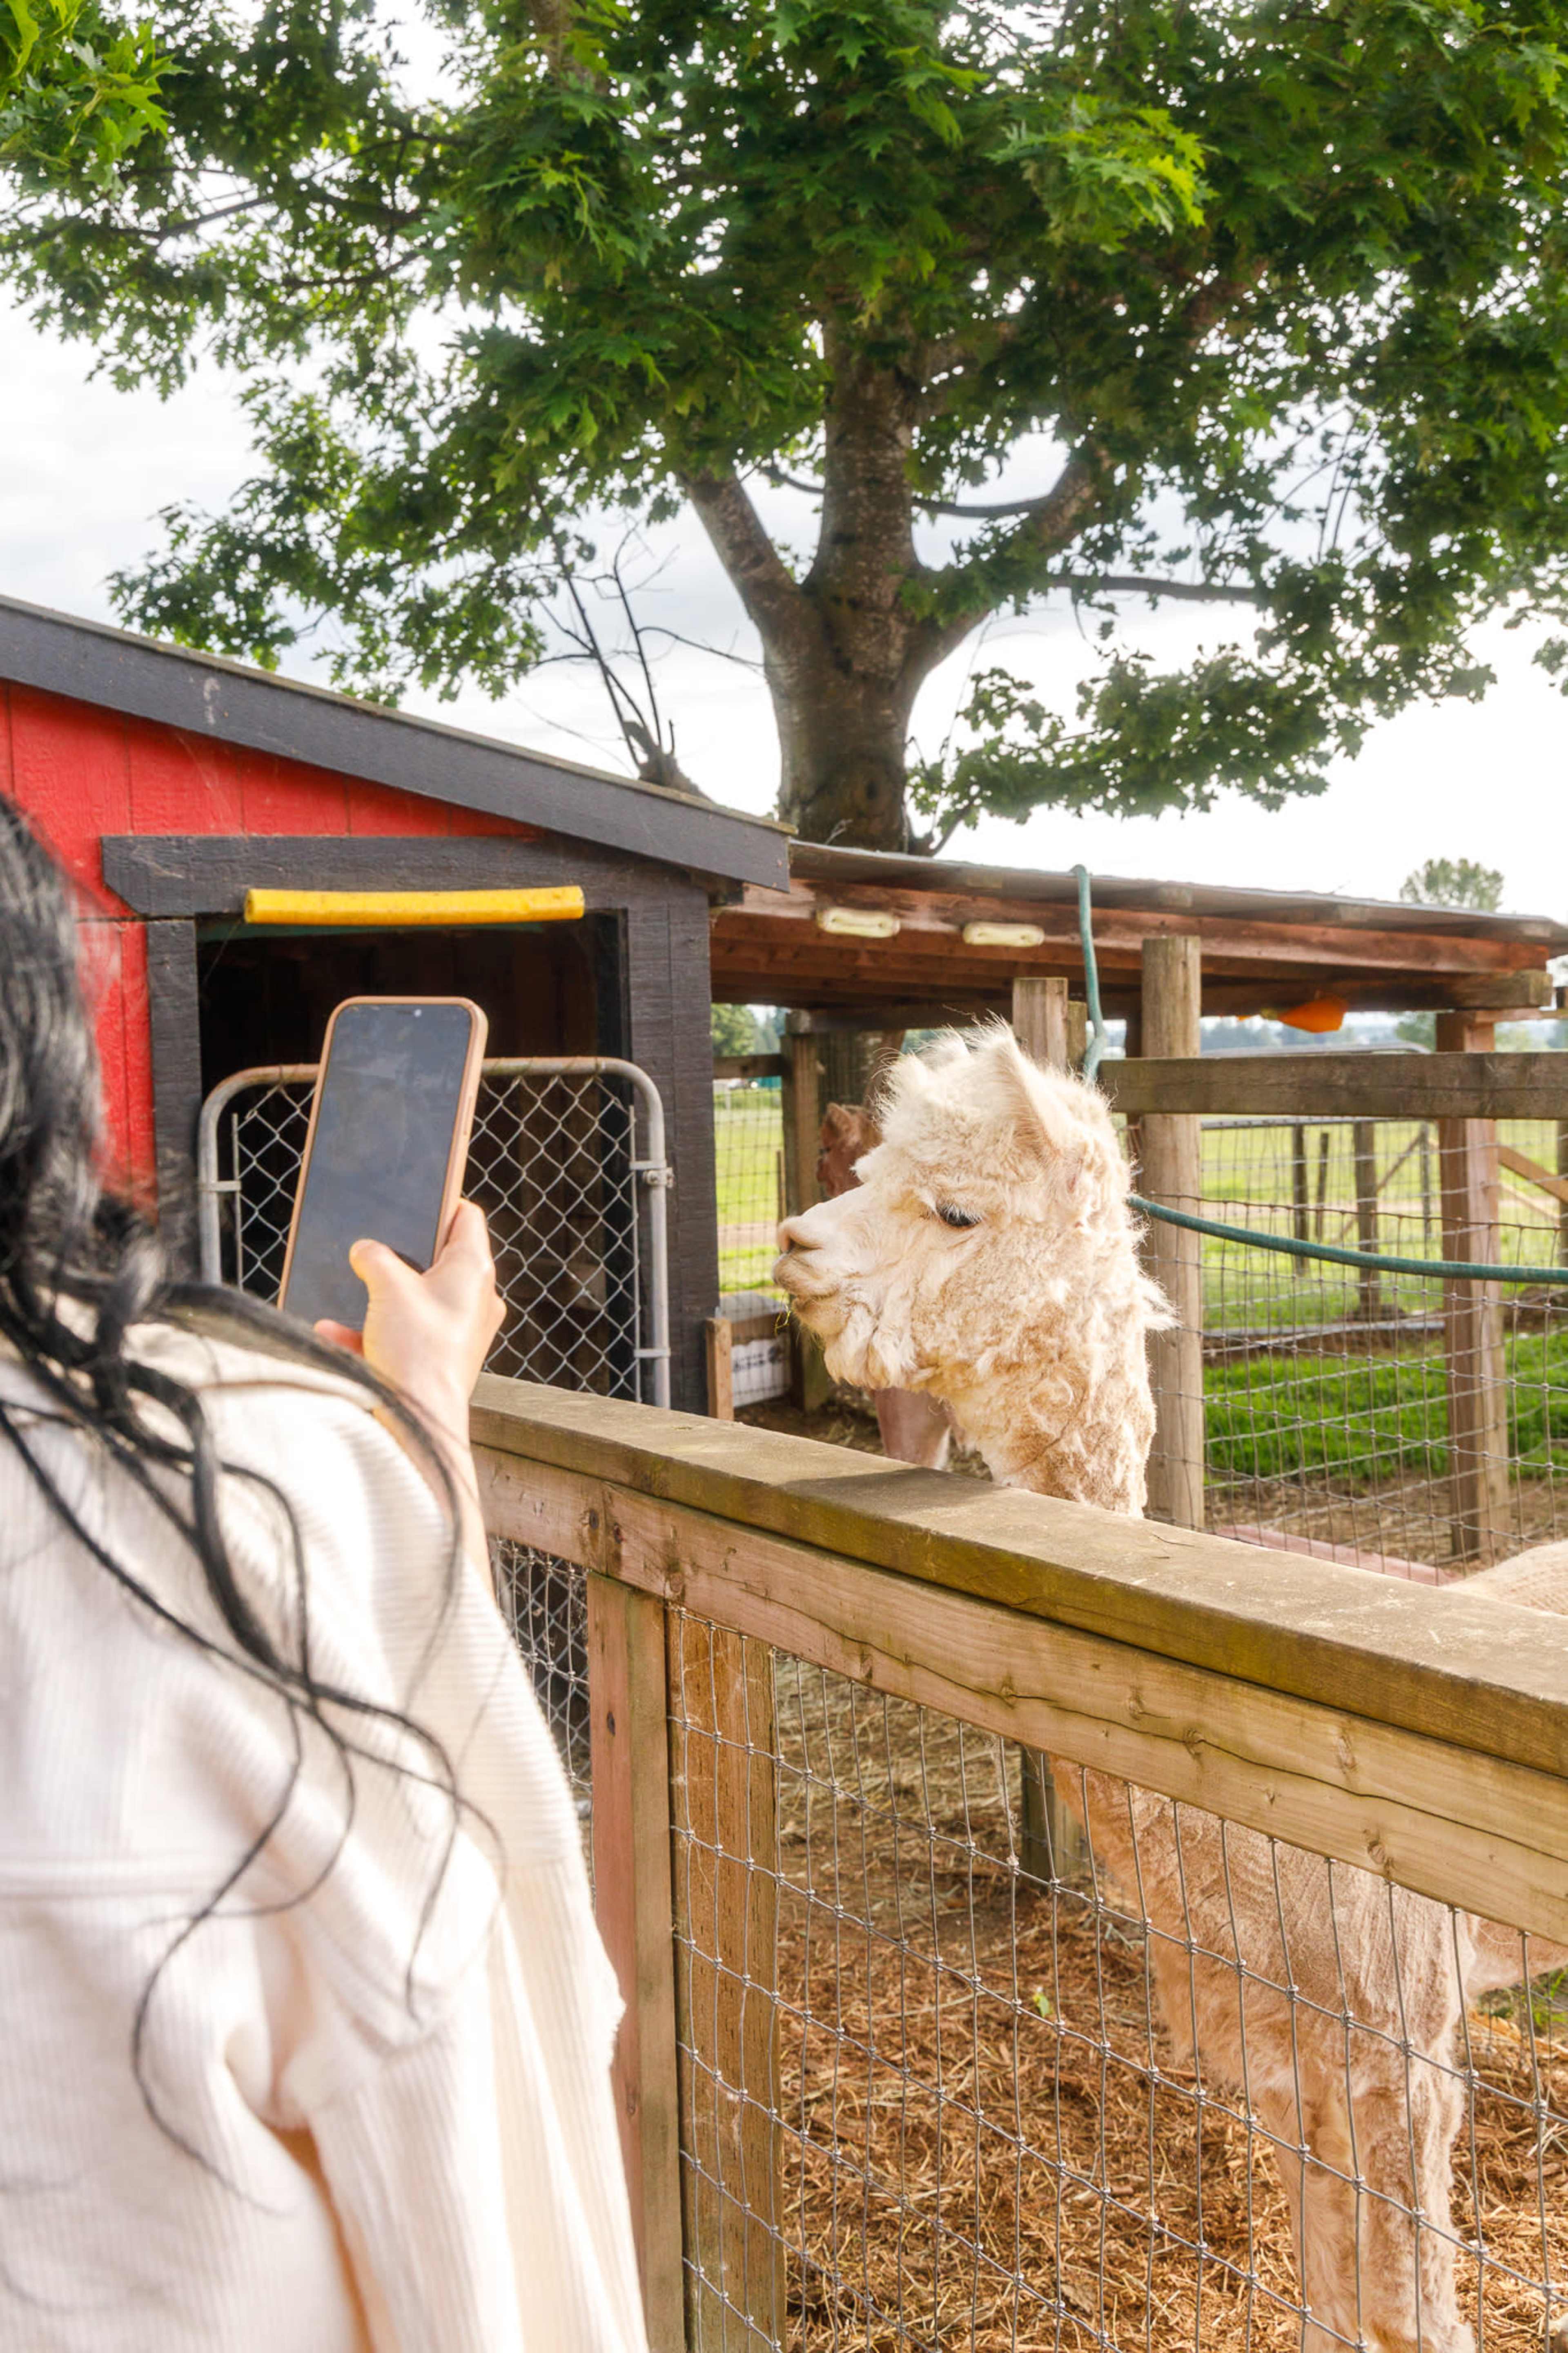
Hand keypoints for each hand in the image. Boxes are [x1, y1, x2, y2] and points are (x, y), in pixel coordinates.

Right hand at [315, 1199, 504, 1444]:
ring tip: (347, 1297)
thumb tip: (365, 1250)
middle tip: (372, 1249)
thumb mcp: (387, 1287)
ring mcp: (460, 1331)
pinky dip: (372, 1333)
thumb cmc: (417, 1351)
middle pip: (438, 1260)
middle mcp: (476, 1298)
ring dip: (377, 1300)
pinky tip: (335, 1333)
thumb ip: (374, 1258)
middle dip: (398, 1257)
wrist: (418, 1421)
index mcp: (474, 1269)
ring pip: (415, 1300)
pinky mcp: (440, 1358)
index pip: (467, 1218)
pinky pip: (404, 1335)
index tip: (414, 1199)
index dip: (440, 1202)